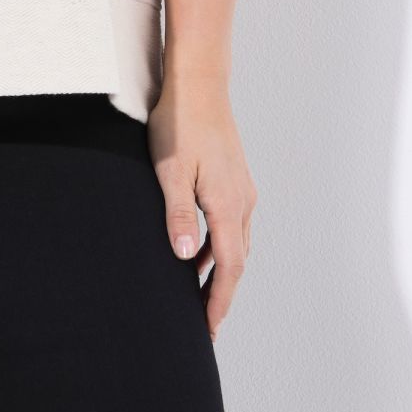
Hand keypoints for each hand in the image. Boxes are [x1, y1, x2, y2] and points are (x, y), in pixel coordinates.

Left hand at [146, 70, 256, 343]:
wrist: (198, 82)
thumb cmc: (179, 122)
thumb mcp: (170, 170)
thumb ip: (178, 214)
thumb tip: (183, 257)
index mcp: (228, 204)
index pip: (229, 267)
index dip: (218, 301)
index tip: (208, 329)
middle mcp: (242, 200)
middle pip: (236, 260)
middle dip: (221, 293)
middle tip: (204, 322)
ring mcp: (241, 187)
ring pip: (235, 241)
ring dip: (219, 269)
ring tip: (197, 292)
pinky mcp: (234, 176)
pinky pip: (230, 222)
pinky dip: (217, 244)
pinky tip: (196, 248)